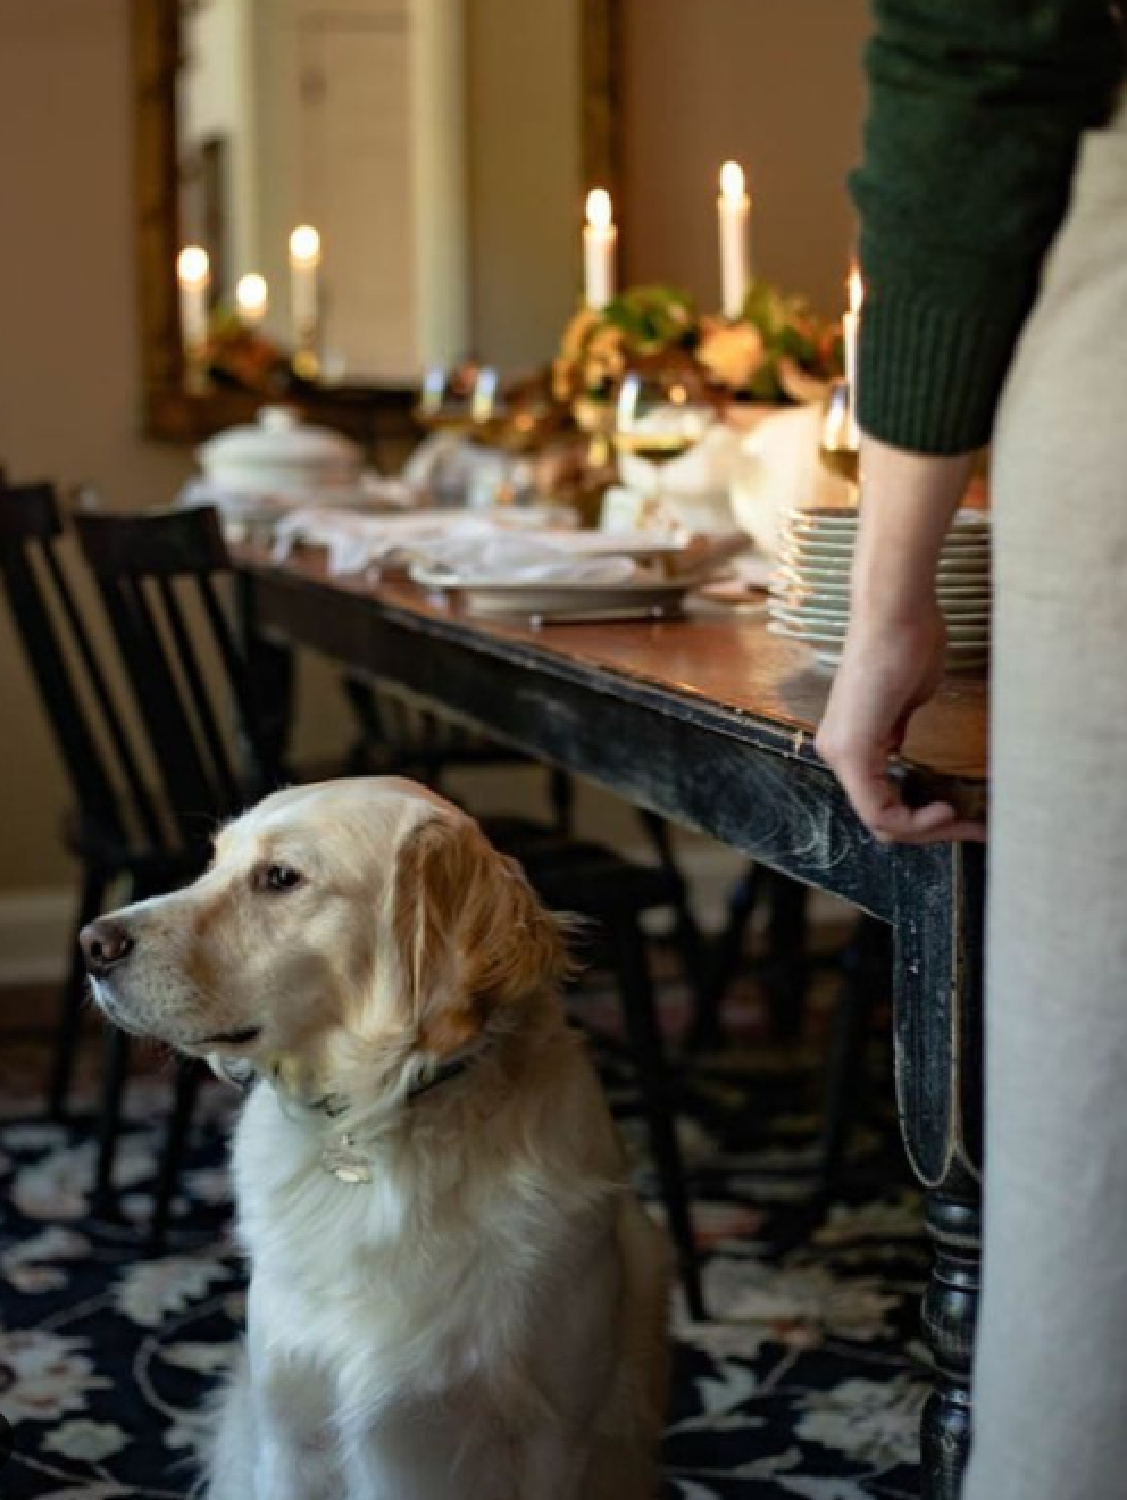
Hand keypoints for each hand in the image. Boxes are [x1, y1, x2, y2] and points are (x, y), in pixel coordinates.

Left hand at [817, 599, 985, 843]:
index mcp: (848, 741)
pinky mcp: (851, 750)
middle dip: (927, 830)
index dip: (921, 820)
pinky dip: (915, 819)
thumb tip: (897, 749)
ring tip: (964, 822)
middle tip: (970, 828)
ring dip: (926, 828)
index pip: (879, 802)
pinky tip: (944, 811)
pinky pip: (878, 807)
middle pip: (879, 818)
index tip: (961, 816)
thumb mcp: (905, 700)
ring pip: (879, 818)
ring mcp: (840, 752)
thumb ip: (896, 731)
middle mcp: (836, 751)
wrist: (897, 613)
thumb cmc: (908, 643)